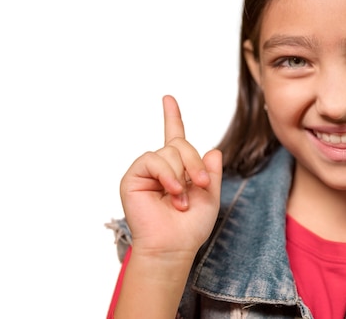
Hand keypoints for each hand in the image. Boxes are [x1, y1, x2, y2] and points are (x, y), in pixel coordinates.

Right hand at [119, 95, 221, 260]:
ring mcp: (146, 171)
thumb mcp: (210, 196)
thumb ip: (211, 172)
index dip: (172, 117)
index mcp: (178, 169)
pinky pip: (153, 159)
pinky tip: (172, 192)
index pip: (174, 136)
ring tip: (181, 199)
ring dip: (182, 175)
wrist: (174, 246)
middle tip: (202, 186)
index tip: (168, 99)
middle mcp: (160, 167)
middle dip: (195, 163)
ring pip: (169, 151)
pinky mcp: (133, 177)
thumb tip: (212, 150)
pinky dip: (167, 174)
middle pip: (180, 143)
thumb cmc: (190, 227)